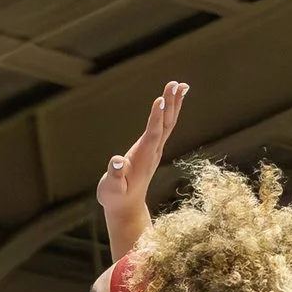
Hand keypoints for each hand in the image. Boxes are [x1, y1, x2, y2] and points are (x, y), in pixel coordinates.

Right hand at [96, 79, 188, 256]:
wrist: (127, 208)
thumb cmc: (115, 198)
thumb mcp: (111, 189)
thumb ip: (115, 176)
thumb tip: (117, 161)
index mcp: (143, 158)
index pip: (152, 134)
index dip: (156, 118)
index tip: (160, 100)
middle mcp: (153, 151)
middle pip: (164, 124)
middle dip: (170, 104)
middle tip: (175, 83)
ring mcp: (155, 149)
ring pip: (168, 123)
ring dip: (174, 104)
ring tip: (180, 85)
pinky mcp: (153, 148)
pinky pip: (164, 126)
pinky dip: (170, 111)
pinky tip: (173, 99)